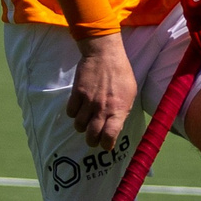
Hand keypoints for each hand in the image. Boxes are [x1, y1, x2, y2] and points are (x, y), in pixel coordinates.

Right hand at [67, 32, 138, 149]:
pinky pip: (70, 112)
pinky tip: (78, 109)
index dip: (106, 145)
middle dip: (92, 141)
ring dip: (81, 127)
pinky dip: (73, 114)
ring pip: (79, 125)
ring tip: (85, 122)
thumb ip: (123, 111)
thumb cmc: (121, 74)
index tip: (106, 145)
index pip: (110, 136)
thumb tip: (117, 127)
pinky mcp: (77, 94)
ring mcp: (88, 102)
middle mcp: (102, 108)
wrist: (104, 55)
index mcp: (118, 109)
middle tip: (93, 139)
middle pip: (92, 135)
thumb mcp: (130, 94)